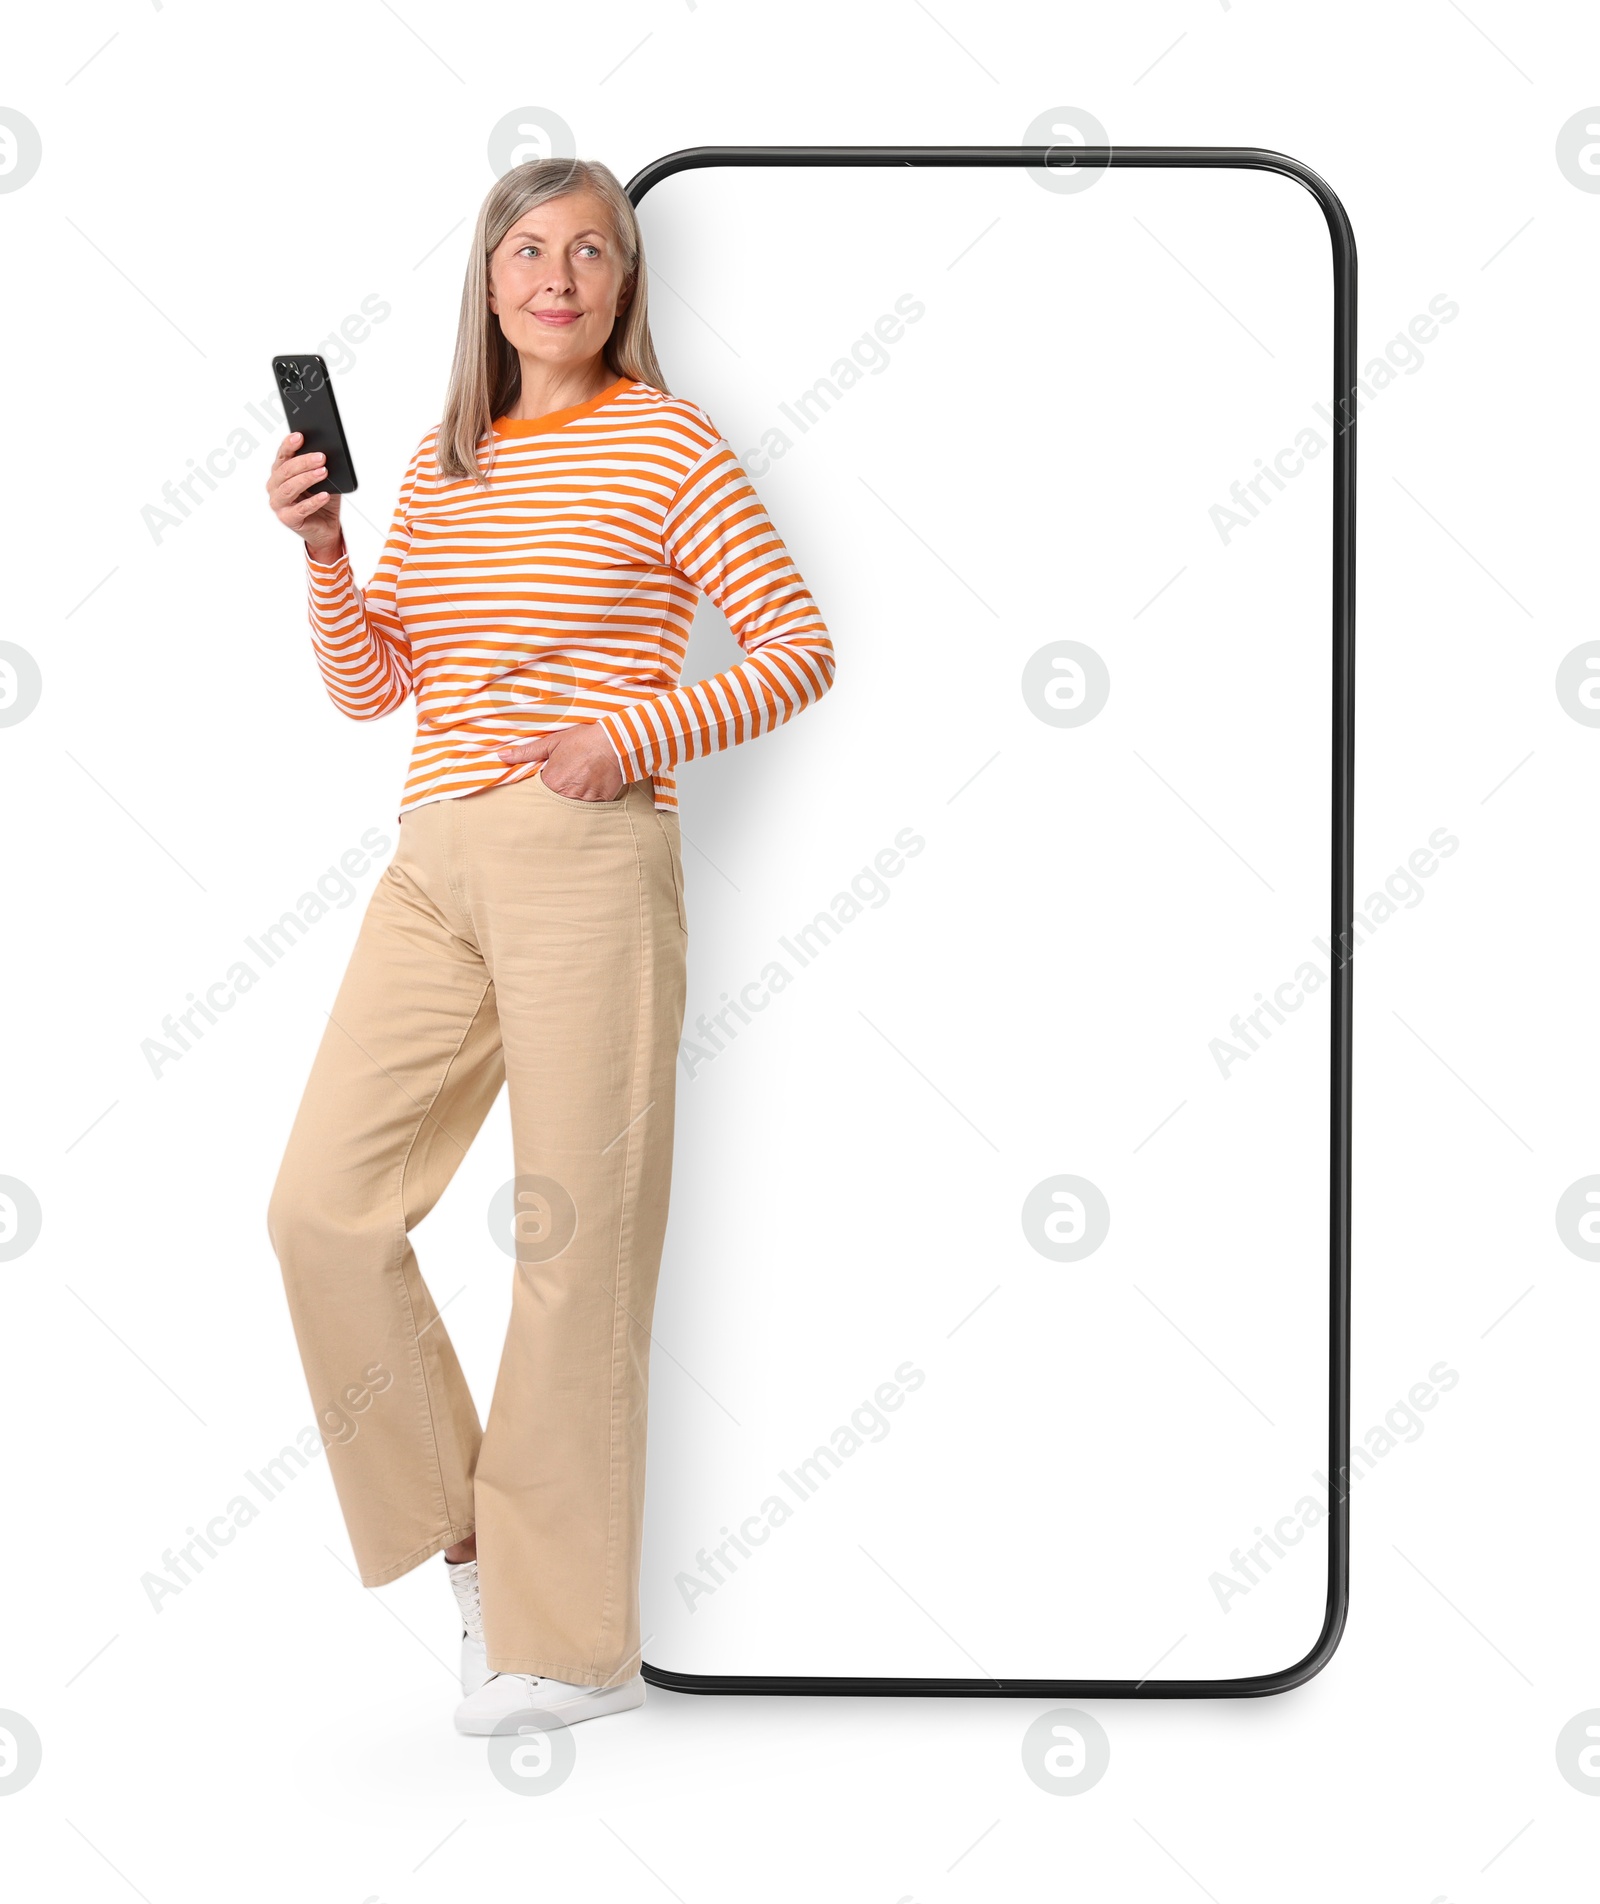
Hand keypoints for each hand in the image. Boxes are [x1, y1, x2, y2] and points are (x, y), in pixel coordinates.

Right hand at [267, 431, 343, 562]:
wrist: (326, 527)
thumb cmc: (322, 500)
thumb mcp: (323, 480)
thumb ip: (319, 466)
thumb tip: (325, 453)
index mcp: (280, 473)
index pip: (282, 456)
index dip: (289, 445)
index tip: (300, 436)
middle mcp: (275, 486)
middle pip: (286, 470)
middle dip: (304, 462)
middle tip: (321, 456)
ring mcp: (278, 504)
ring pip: (289, 488)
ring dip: (307, 479)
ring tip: (324, 472)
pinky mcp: (287, 519)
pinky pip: (300, 509)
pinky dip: (313, 502)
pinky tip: (325, 495)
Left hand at [499, 723, 625, 800]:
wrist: (615, 742)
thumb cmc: (583, 740)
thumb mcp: (552, 742)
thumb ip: (526, 752)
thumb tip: (502, 756)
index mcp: (552, 781)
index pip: (540, 792)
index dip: (546, 784)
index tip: (553, 776)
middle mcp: (566, 794)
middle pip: (557, 800)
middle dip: (561, 792)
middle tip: (570, 777)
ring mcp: (585, 800)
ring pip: (574, 805)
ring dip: (576, 795)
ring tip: (583, 779)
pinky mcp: (601, 801)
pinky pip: (591, 806)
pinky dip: (591, 797)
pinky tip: (593, 783)